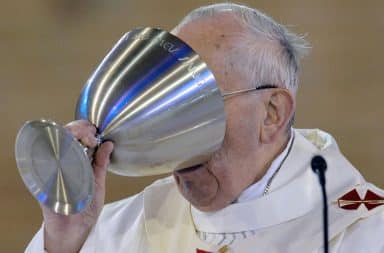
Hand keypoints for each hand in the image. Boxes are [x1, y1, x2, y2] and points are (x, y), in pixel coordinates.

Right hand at [42, 120, 113, 252]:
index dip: (84, 128)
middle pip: (63, 133)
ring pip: (53, 143)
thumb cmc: (86, 204)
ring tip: (85, 140)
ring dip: (69, 136)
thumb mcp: (98, 180)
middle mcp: (62, 161)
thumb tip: (109, 143)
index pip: (75, 135)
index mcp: (76, 159)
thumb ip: (101, 162)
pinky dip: (55, 152)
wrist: (75, 227)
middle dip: (78, 128)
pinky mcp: (44, 179)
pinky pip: (45, 161)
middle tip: (91, 135)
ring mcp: (52, 169)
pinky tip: (67, 151)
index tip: (95, 132)